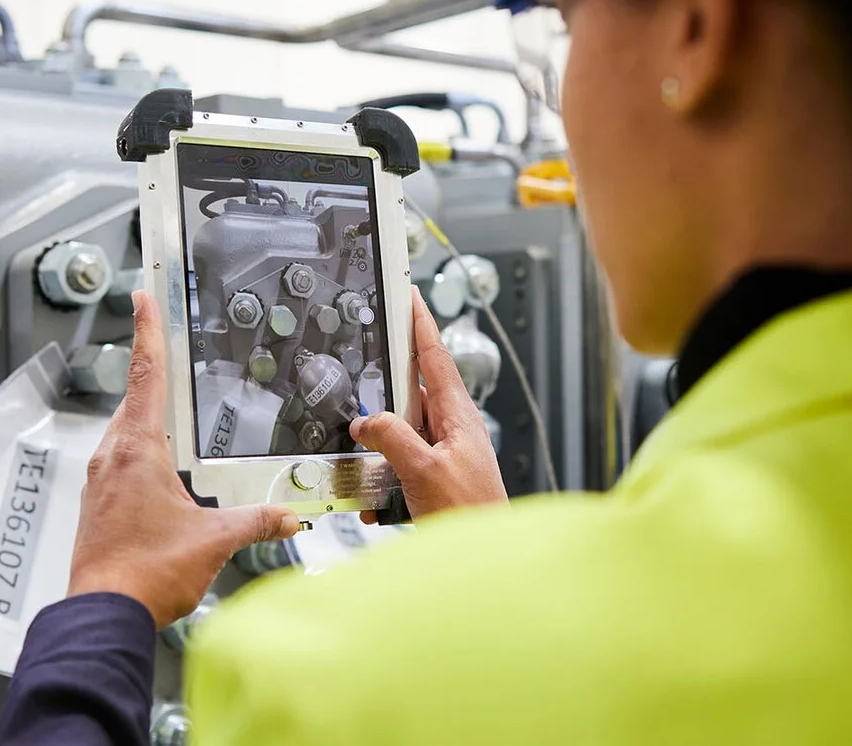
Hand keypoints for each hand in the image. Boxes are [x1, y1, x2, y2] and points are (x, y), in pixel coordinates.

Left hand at [68, 291, 298, 626]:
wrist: (102, 614)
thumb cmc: (144, 574)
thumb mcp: (214, 541)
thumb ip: (256, 521)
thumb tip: (288, 516)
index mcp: (137, 449)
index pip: (146, 375)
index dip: (148, 331)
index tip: (144, 296)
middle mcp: (111, 457)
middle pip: (135, 400)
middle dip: (154, 372)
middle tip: (168, 344)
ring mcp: (100, 481)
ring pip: (126, 432)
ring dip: (148, 416)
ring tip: (174, 408)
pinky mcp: (98, 503)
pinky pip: (120, 460)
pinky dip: (141, 449)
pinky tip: (162, 468)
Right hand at [352, 287, 507, 522]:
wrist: (486, 556)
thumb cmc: (471, 513)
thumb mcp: (423, 471)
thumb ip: (392, 439)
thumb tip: (366, 421)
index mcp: (457, 415)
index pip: (435, 356)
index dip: (420, 323)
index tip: (409, 294)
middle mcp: (453, 427)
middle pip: (411, 391)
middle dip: (384, 389)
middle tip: (365, 376)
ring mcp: (445, 450)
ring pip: (401, 430)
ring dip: (380, 447)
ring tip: (368, 464)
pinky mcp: (435, 472)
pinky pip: (401, 463)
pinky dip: (383, 479)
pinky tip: (376, 503)